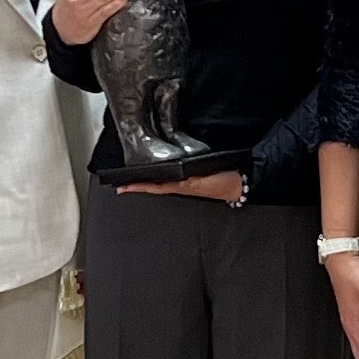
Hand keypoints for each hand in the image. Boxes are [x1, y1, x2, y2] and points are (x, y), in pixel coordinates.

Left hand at [121, 169, 242, 203]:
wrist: (238, 184)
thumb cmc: (222, 182)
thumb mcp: (201, 181)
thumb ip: (187, 180)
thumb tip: (173, 178)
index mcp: (179, 186)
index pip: (152, 187)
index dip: (136, 187)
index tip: (120, 188)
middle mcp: (178, 185)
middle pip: (153, 185)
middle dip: (137, 183)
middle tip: (121, 182)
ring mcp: (184, 182)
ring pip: (160, 181)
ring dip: (147, 179)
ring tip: (133, 177)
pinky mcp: (191, 179)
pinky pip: (170, 177)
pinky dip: (160, 175)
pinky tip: (157, 171)